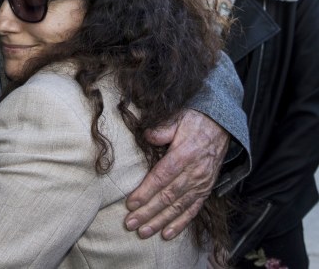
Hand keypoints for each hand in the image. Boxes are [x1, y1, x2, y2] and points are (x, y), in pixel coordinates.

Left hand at [124, 110, 228, 239]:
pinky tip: (167, 234)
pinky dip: (180, 223)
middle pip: (168, 196)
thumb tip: (146, 135)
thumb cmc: (194, 122)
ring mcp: (201, 184)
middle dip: (148, 212)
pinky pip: (193, 210)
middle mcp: (194, 173)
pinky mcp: (206, 190)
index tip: (130, 203)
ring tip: (144, 232)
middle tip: (131, 223)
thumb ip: (162, 130)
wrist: (222, 126)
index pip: (161, 177)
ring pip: (179, 207)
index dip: (146, 192)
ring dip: (160, 221)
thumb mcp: (177, 119)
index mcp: (184, 154)